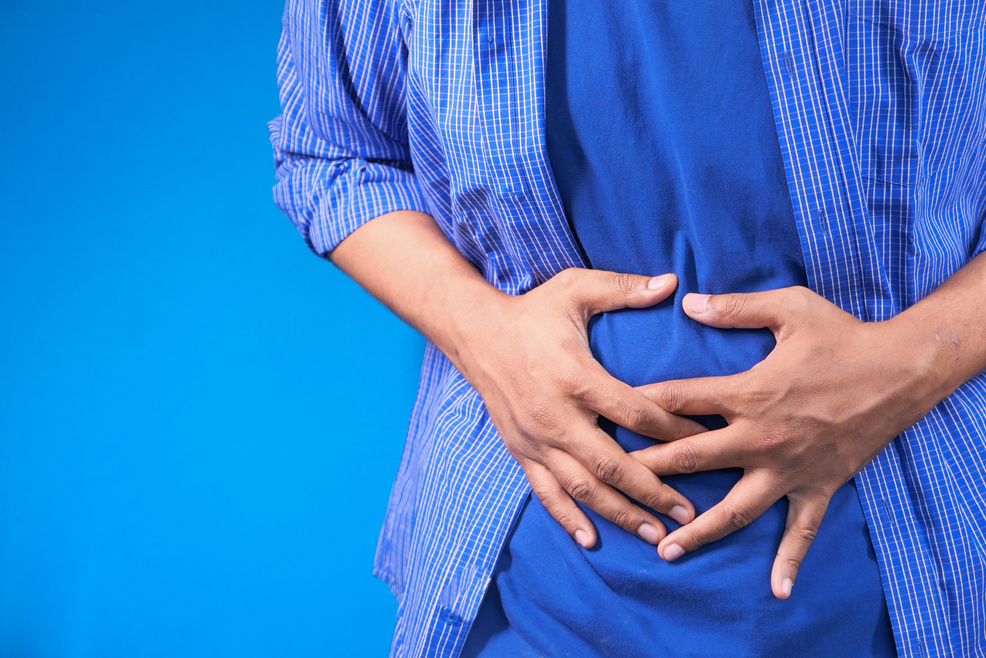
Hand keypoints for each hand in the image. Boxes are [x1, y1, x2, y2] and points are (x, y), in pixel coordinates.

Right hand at [456, 268, 705, 547]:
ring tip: (655, 534)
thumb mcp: (576, 288)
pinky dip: (567, 518)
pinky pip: (545, 492)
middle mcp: (556, 416)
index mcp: (577, 377)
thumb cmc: (531, 310)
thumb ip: (623, 288)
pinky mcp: (520, 450)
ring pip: (582, 488)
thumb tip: (673, 283)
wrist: (475, 332)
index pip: (637, 414)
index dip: (676, 431)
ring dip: (620, 514)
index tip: (708, 442)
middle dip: (654, 492)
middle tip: (689, 514)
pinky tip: (591, 539)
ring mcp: (536, 439)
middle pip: (612, 465)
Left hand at [631, 286, 942, 597]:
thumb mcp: (789, 308)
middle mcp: (762, 437)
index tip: (607, 416)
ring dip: (698, 530)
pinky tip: (777, 589)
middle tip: (612, 484)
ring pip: (735, 509)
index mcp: (750, 391)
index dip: (641, 405)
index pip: (681, 400)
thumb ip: (735, 308)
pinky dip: (791, 561)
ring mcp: (789, 467)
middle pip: (692, 458)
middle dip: (649, 472)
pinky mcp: (818, 485)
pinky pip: (802, 530)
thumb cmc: (843, 335)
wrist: (902, 370)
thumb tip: (687, 302)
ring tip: (664, 550)